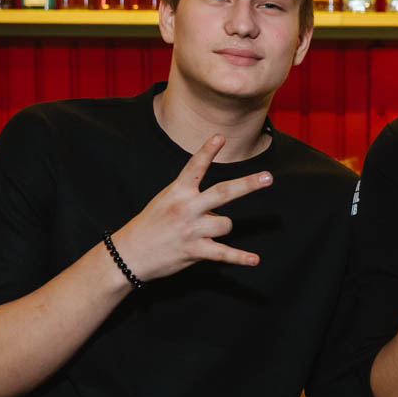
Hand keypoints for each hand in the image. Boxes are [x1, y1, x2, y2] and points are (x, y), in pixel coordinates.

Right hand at [110, 134, 271, 283]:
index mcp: (177, 192)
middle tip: (267, 177)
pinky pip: (223, 254)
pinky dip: (240, 258)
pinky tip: (254, 260)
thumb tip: (219, 199)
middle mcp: (186, 208)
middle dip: (247, 185)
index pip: (194, 167)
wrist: (129, 254)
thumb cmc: (150, 224)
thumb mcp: (165, 199)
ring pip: (225, 224)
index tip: (220, 137)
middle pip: (222, 193)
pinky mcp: (194, 251)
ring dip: (221, 227)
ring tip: (205, 232)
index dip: (207, 151)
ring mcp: (191, 230)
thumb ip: (190, 193)